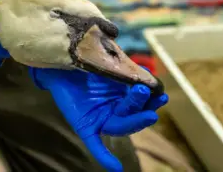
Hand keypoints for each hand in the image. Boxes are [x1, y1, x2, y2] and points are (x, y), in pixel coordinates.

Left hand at [29, 67, 168, 171]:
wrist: (61, 61)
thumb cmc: (87, 61)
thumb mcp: (111, 66)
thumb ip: (128, 74)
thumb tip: (150, 80)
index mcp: (123, 98)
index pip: (141, 103)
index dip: (152, 100)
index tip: (161, 93)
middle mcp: (114, 111)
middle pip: (132, 115)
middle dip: (143, 107)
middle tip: (151, 95)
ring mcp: (100, 119)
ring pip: (120, 127)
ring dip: (134, 122)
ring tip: (149, 115)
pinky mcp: (84, 126)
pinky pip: (95, 143)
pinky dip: (104, 156)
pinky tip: (116, 168)